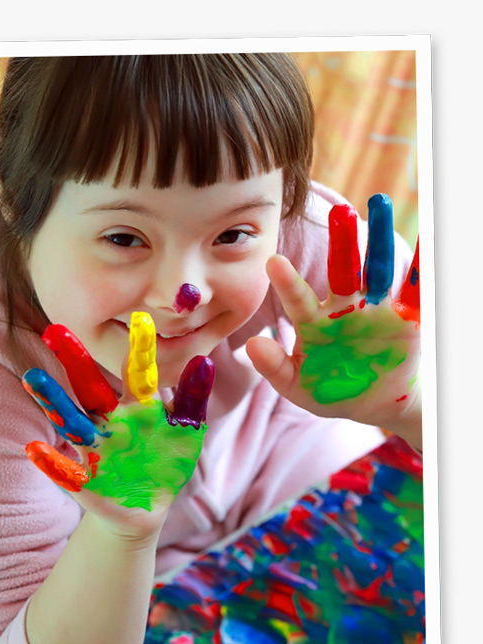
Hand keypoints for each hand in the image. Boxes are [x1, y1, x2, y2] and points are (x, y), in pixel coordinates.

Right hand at [22, 313, 214, 540]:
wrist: (147, 508)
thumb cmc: (167, 462)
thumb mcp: (186, 431)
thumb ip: (193, 399)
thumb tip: (203, 361)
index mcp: (137, 407)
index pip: (137, 372)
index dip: (139, 349)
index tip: (139, 318)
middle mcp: (110, 421)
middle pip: (91, 387)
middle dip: (75, 361)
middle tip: (55, 330)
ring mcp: (95, 449)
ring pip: (72, 421)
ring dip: (53, 401)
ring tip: (33, 377)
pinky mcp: (85, 481)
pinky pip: (65, 471)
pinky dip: (51, 462)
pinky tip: (35, 450)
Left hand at [247, 194, 420, 434]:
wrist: (375, 404)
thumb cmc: (331, 391)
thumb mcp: (299, 387)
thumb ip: (275, 368)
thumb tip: (251, 345)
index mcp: (314, 322)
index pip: (299, 301)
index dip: (287, 283)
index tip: (273, 261)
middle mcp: (344, 308)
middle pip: (341, 271)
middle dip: (341, 243)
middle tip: (339, 211)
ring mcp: (375, 309)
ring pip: (377, 269)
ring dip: (378, 240)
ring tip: (378, 205)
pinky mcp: (405, 317)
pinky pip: (414, 291)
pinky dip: (421, 268)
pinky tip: (426, 244)